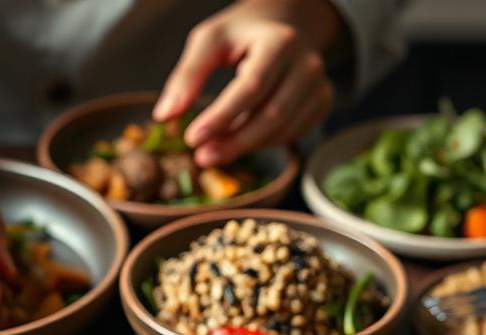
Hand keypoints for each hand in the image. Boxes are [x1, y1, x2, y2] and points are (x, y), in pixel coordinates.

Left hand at [153, 0, 339, 167]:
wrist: (286, 24)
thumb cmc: (243, 33)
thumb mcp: (210, 40)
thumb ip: (187, 75)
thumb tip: (164, 116)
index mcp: (280, 42)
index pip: (250, 87)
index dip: (221, 117)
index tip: (192, 138)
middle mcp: (308, 64)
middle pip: (271, 115)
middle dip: (234, 142)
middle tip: (202, 158)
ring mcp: (319, 86)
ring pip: (282, 130)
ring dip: (246, 146)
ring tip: (214, 149)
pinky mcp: (321, 103)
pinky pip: (291, 134)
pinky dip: (262, 143)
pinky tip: (240, 138)